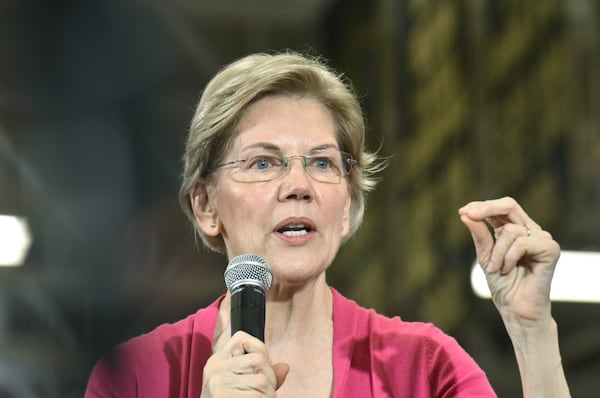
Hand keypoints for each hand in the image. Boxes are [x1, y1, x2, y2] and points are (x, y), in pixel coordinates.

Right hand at [201, 331, 288, 396]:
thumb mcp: (239, 383)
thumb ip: (261, 373)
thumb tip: (284, 367)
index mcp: (218, 360)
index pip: (242, 338)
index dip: (260, 350)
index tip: (261, 368)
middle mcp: (215, 367)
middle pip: (258, 359)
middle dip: (270, 376)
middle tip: (265, 390)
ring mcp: (218, 382)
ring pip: (262, 381)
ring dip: (269, 394)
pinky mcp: (222, 396)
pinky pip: (257, 396)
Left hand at [458, 197, 560, 324]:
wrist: (516, 309)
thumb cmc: (503, 285)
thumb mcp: (485, 256)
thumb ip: (479, 234)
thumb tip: (465, 214)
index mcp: (515, 230)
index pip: (501, 208)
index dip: (481, 206)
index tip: (462, 212)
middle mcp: (530, 230)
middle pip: (510, 205)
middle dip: (486, 209)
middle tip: (468, 215)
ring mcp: (542, 238)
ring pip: (511, 230)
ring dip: (496, 252)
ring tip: (495, 269)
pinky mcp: (550, 249)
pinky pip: (521, 243)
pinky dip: (508, 258)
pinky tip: (507, 270)